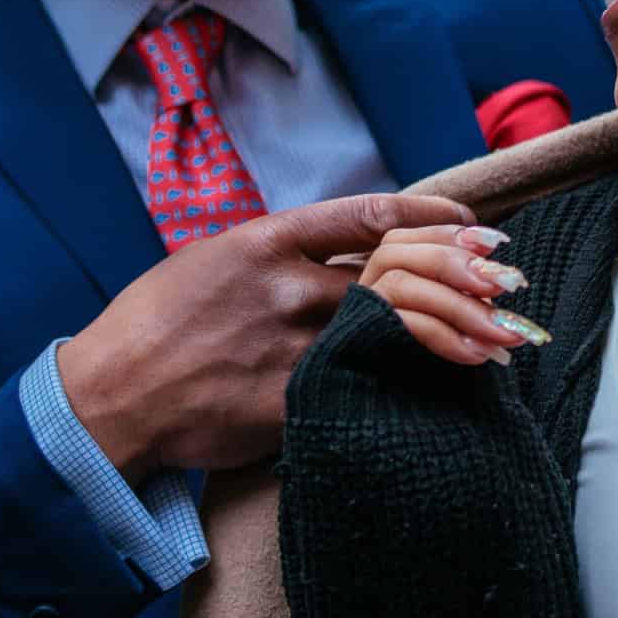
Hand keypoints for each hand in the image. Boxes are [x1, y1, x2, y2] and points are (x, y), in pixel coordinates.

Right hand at [56, 193, 474, 481]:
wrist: (110, 395)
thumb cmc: (154, 325)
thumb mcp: (211, 263)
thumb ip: (278, 256)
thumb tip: (346, 251)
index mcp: (263, 242)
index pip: (366, 216)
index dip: (429, 219)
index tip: (472, 225)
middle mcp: (284, 287)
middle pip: (395, 272)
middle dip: (462, 277)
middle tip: (508, 283)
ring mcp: (289, 346)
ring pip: (389, 330)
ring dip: (455, 333)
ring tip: (499, 339)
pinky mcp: (289, 400)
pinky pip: (361, 386)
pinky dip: (408, 382)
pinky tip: (447, 383)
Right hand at [354, 224, 549, 365]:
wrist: (404, 441)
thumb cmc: (437, 382)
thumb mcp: (458, 328)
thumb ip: (466, 296)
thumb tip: (499, 269)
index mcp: (382, 279)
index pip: (404, 235)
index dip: (446, 232)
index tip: (498, 243)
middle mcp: (361, 293)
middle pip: (393, 250)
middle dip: (455, 261)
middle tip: (507, 282)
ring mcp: (354, 320)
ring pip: (399, 284)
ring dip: (460, 304)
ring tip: (504, 332)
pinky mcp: (355, 349)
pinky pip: (398, 324)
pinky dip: (444, 335)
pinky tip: (477, 355)